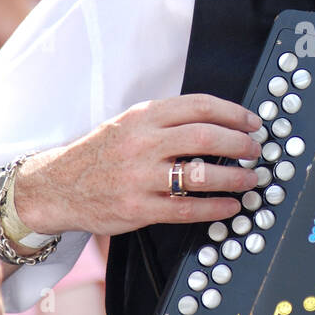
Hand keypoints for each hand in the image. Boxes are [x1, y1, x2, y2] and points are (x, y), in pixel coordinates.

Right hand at [13, 94, 262, 237]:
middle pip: (206, 137)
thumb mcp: (130, 123)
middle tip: (256, 151)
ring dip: (234, 177)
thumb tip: (218, 123)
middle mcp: (143, 143)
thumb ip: (167, 120)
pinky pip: (187, 209)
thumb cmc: (101, 153)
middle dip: (240, 144)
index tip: (253, 123)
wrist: (58, 186)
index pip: (200, 106)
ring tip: (250, 179)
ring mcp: (140, 177)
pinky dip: (215, 208)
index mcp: (144, 116)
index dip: (234, 113)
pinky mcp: (138, 208)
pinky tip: (230, 206)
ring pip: (200, 174)